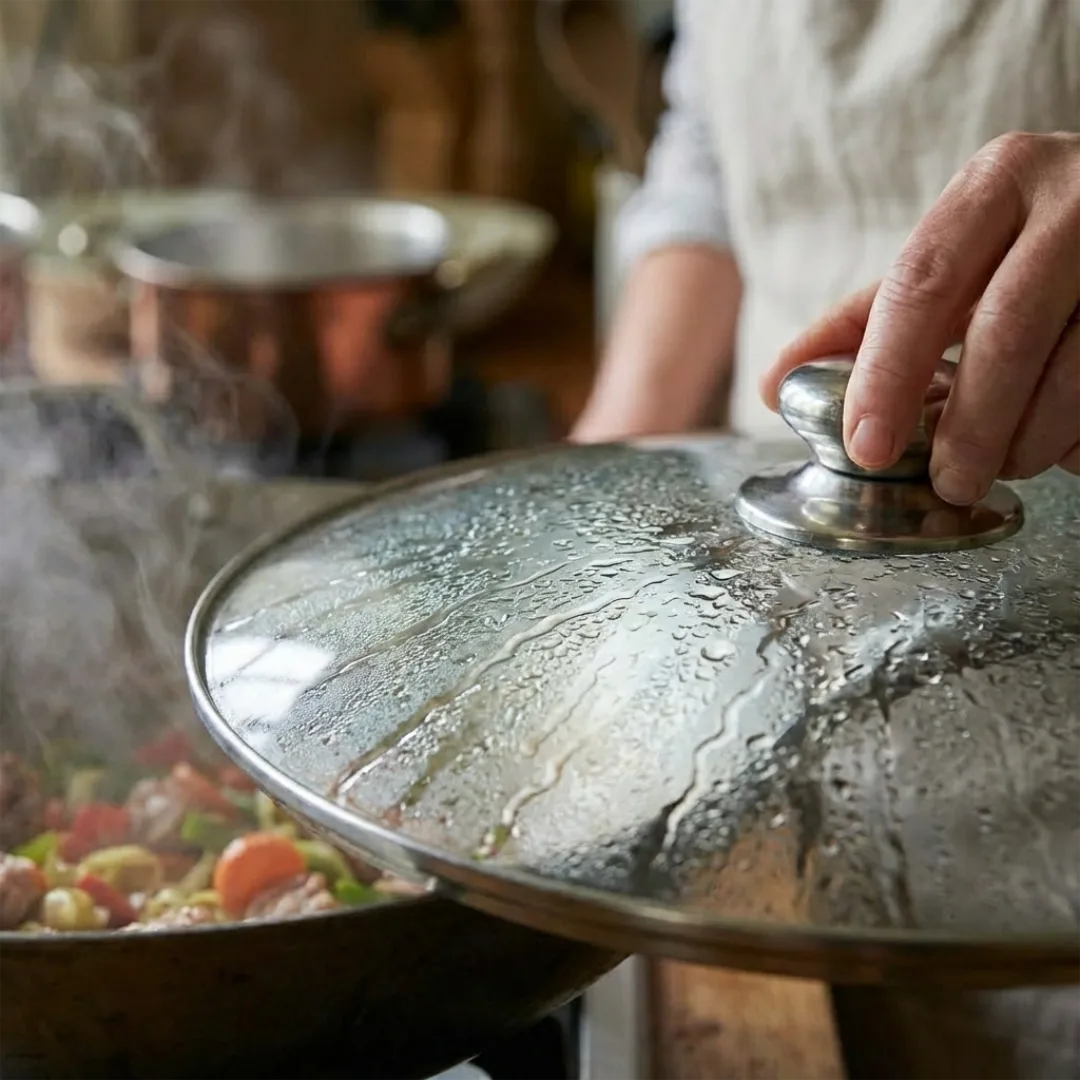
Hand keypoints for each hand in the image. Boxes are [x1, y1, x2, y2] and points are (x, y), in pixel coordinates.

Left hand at [761, 131, 1079, 504]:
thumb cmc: (1027, 245)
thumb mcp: (950, 263)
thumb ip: (868, 319)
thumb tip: (775, 384)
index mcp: (997, 183)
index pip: (922, 284)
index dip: (888, 374)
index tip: (867, 446)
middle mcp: (1073, 200)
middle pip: (1005, 333)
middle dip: (968, 428)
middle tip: (946, 482)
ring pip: (1076, 371)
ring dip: (1031, 441)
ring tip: (1006, 463)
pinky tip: (1061, 444)